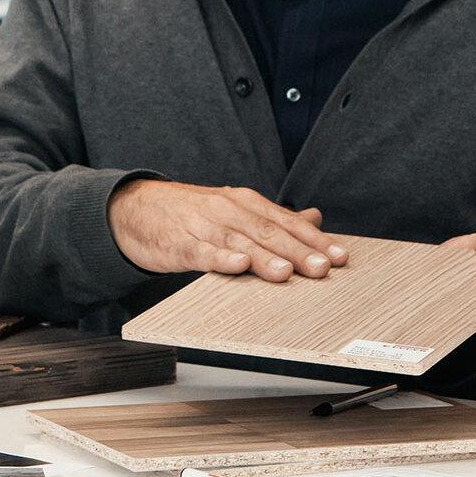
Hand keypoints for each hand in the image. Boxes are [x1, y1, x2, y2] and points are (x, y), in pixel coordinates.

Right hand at [106, 179, 348, 281]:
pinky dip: (220, 258)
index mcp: (245, 203)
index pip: (286, 222)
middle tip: (323, 267)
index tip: (339, 256)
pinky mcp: (179, 244)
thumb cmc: (191, 214)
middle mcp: (228, 211)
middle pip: (268, 232)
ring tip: (287, 273)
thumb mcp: (235, 209)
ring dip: (265, 257)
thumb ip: (275, 218)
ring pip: (240, 242)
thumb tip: (314, 219)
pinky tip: (237, 266)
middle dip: (298, 251)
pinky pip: (202, 252)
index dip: (314, 239)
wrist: (136, 208)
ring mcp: (203, 226)